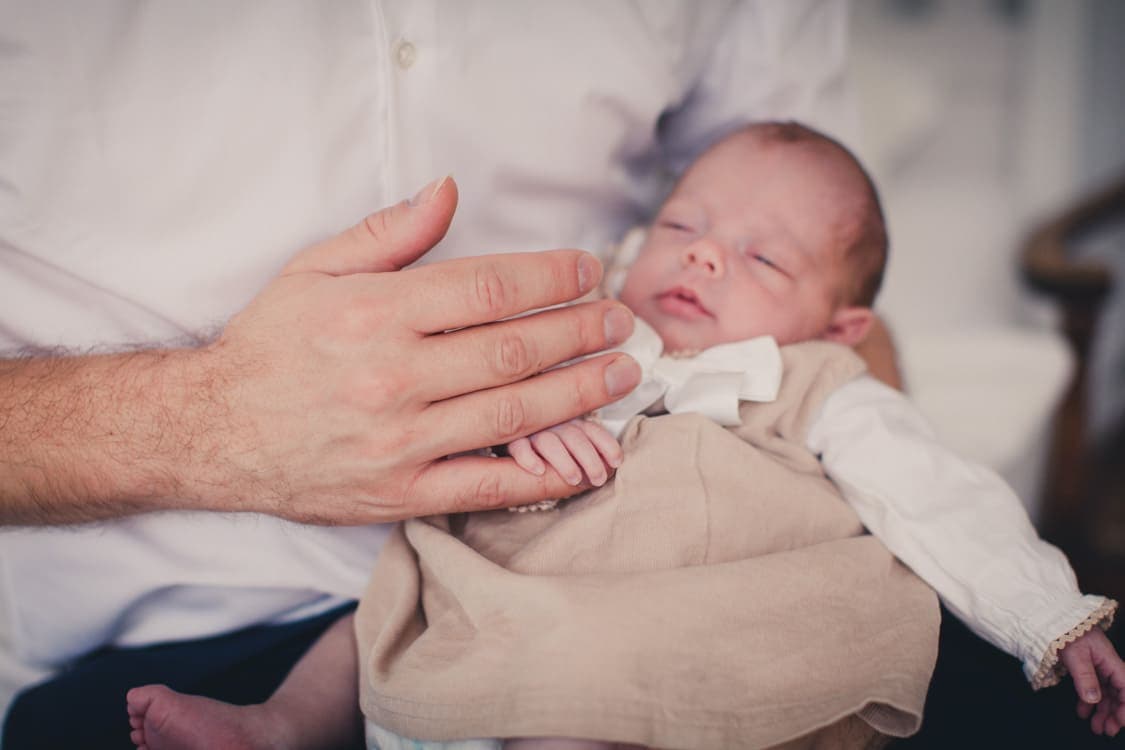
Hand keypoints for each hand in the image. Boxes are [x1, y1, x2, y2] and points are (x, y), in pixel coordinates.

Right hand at [183, 176, 638, 522]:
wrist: (212, 432)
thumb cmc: (269, 345)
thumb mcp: (313, 270)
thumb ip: (387, 233)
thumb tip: (449, 190)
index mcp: (375, 313)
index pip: (488, 289)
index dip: (551, 278)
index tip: (587, 271)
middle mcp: (393, 377)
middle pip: (515, 350)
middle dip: (581, 332)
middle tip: (621, 322)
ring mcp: (400, 441)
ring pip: (514, 414)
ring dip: (581, 392)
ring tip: (621, 373)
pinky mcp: (400, 493)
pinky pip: (487, 486)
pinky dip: (543, 475)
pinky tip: (586, 457)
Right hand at [507, 418, 622, 486]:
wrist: (502, 431)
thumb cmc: (543, 446)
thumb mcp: (567, 446)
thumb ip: (588, 453)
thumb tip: (612, 468)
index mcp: (569, 421)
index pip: (592, 430)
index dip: (606, 445)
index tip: (616, 462)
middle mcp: (552, 422)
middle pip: (574, 436)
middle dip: (589, 458)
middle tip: (598, 479)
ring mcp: (529, 430)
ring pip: (549, 441)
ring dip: (563, 460)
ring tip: (574, 478)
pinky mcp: (507, 440)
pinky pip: (517, 445)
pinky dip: (527, 457)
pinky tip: (537, 470)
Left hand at [1059, 627, 1124, 735]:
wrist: (1053, 619)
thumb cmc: (1067, 632)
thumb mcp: (1075, 656)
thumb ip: (1085, 678)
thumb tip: (1093, 699)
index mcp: (1111, 661)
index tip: (1120, 721)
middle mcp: (1108, 665)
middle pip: (1118, 694)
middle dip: (1114, 714)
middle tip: (1106, 730)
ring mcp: (1098, 667)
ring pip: (1106, 694)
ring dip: (1102, 711)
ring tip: (1095, 726)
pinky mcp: (1087, 668)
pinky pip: (1092, 688)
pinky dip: (1089, 702)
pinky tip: (1083, 712)